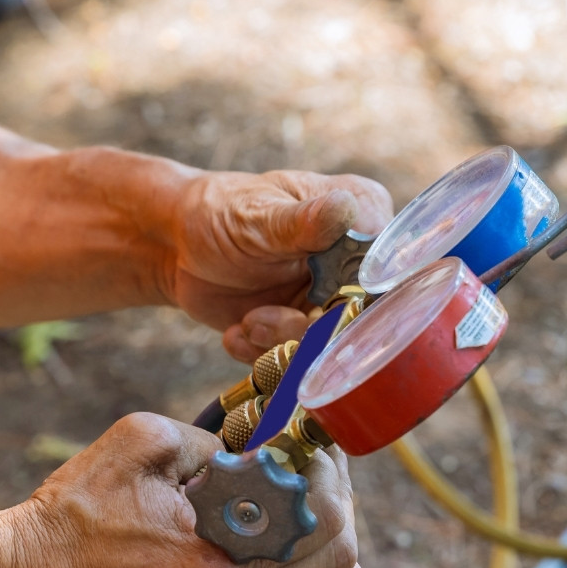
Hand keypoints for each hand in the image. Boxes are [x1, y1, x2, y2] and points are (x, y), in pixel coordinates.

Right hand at [4, 413, 363, 567]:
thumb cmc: (77, 513)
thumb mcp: (143, 442)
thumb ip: (217, 437)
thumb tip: (266, 446)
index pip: (324, 521)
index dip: (329, 475)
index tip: (312, 451)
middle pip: (340, 565)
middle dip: (338, 510)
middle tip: (316, 482)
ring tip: (319, 545)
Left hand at [168, 169, 390, 349]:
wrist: (176, 246)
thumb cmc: (220, 211)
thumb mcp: (259, 215)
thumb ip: (304, 221)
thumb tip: (345, 208)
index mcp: (363, 216)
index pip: (390, 265)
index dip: (364, 293)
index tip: (323, 304)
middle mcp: (356, 263)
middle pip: (364, 314)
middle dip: (311, 329)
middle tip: (262, 319)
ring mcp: (331, 300)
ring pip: (331, 344)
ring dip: (281, 342)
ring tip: (248, 322)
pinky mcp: (303, 331)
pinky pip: (297, 359)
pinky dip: (262, 353)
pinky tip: (238, 332)